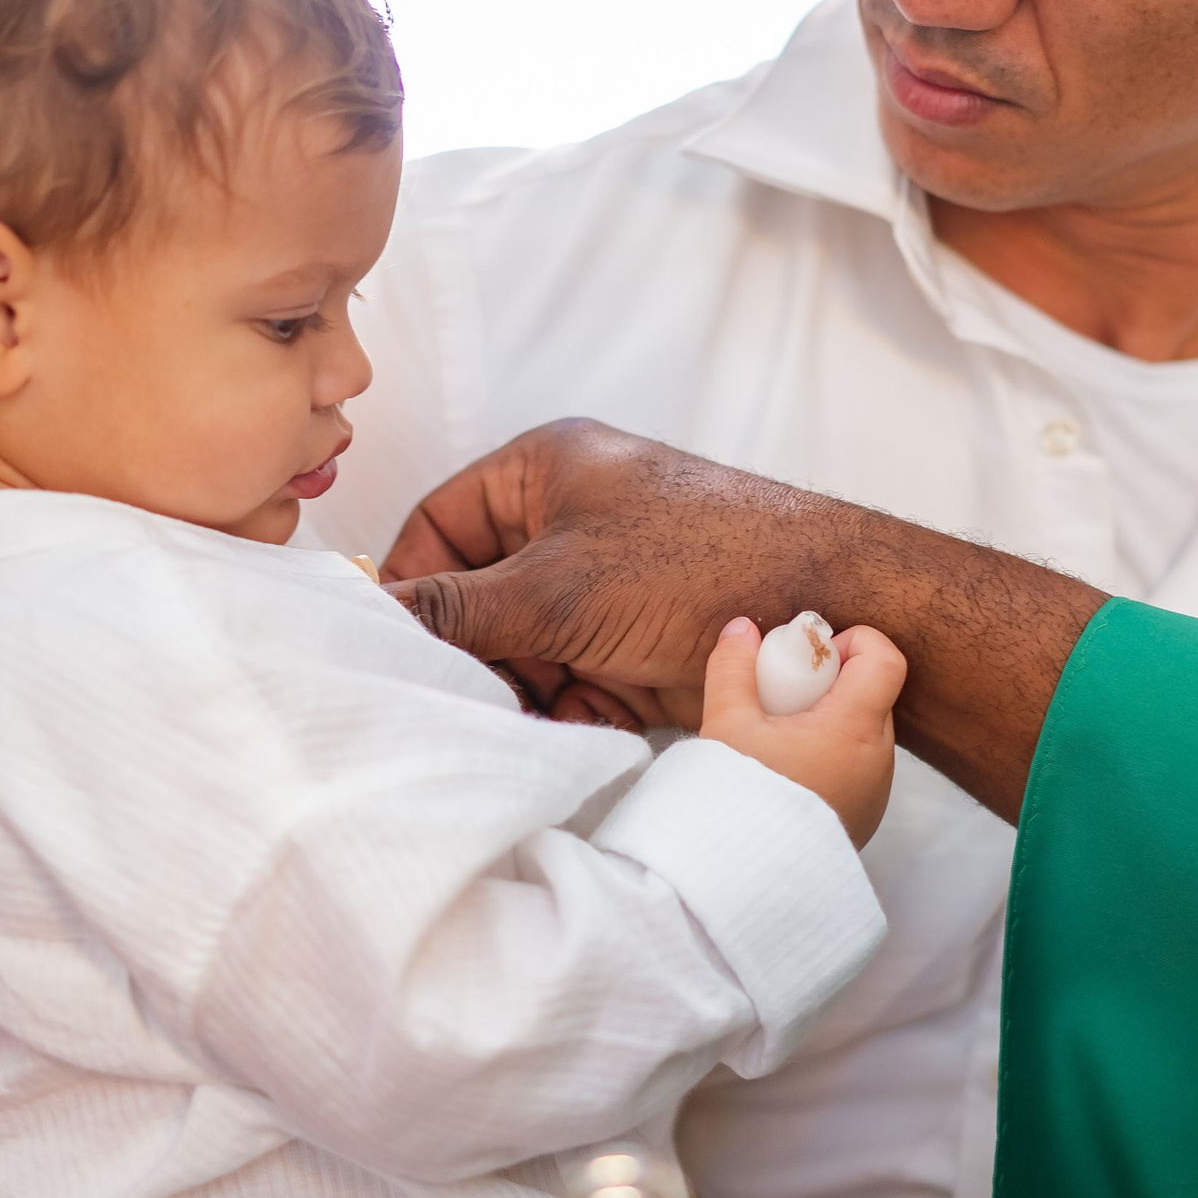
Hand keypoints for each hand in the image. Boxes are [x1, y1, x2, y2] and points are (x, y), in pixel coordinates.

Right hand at [383, 420, 848, 700]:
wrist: (821, 609)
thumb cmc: (697, 565)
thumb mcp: (558, 591)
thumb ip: (460, 611)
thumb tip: (376, 620)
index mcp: (545, 471)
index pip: (441, 524)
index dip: (415, 586)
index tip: (399, 649)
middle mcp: (571, 520)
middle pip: (480, 594)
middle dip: (476, 652)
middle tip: (466, 701)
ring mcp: (606, 582)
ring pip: (526, 645)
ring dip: (525, 690)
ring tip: (529, 722)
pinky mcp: (636, 637)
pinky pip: (574, 676)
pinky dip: (572, 707)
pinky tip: (583, 726)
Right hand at [699, 618, 904, 845]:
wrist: (746, 881)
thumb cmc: (740, 800)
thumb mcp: (726, 725)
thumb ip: (732, 668)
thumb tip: (742, 629)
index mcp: (854, 728)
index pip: (886, 659)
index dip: (853, 642)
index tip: (810, 657)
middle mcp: (878, 758)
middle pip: (873, 693)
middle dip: (832, 681)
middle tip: (783, 696)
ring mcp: (876, 790)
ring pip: (865, 731)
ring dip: (832, 720)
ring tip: (780, 737)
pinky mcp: (865, 816)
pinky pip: (860, 765)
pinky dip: (833, 754)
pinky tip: (791, 771)